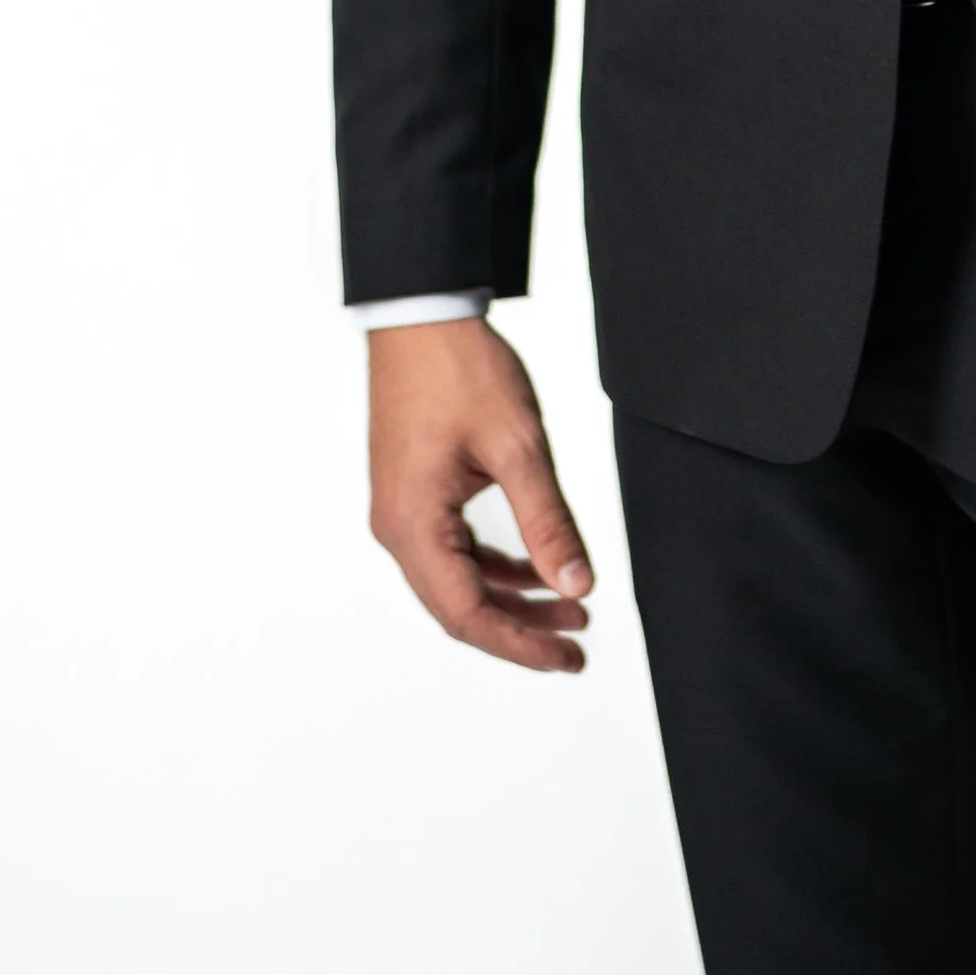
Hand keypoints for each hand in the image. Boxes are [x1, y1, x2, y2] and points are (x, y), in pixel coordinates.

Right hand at [367, 316, 595, 672]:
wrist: (422, 316)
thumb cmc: (460, 369)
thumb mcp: (518, 447)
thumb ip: (548, 522)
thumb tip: (577, 585)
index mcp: (413, 525)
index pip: (467, 614)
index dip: (520, 644)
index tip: (567, 658)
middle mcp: (397, 527)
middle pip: (459, 607)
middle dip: (521, 629)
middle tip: (577, 644)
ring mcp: (402, 510)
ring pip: (458, 580)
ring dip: (512, 598)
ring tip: (569, 608)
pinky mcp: (414, 492)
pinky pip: (453, 549)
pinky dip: (495, 566)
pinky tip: (535, 567)